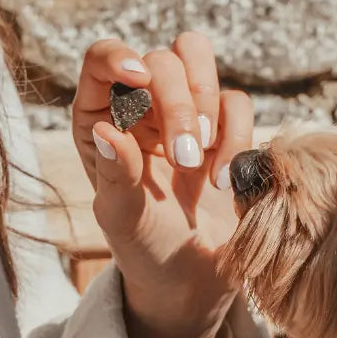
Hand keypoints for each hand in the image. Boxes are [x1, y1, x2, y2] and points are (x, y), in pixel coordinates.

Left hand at [71, 33, 253, 337]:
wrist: (191, 280)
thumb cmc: (145, 249)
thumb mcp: (123, 219)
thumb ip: (116, 174)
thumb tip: (107, 133)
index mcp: (99, 119)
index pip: (102, 60)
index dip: (119, 57)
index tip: (138, 80)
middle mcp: (139, 106)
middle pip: (160, 59)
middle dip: (178, 103)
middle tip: (185, 159)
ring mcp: (183, 112)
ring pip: (197, 59)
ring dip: (205, 107)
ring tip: (199, 165)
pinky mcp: (224, 128)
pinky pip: (235, 101)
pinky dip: (237, 136)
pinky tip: (223, 182)